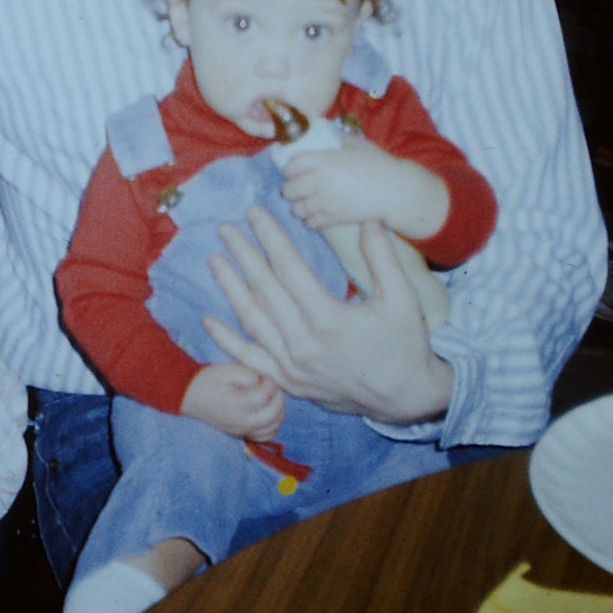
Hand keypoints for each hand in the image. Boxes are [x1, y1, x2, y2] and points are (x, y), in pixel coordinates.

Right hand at [179, 362, 284, 439]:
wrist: (188, 396)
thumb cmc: (207, 380)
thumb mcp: (226, 370)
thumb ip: (248, 375)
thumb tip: (264, 383)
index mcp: (236, 404)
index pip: (265, 396)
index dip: (270, 384)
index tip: (264, 377)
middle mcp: (241, 421)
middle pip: (273, 414)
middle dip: (278, 398)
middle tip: (272, 386)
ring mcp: (241, 431)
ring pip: (273, 427)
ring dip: (278, 411)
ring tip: (270, 398)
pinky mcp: (241, 434)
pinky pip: (266, 436)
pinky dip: (273, 425)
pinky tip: (268, 412)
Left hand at [201, 210, 452, 424]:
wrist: (405, 398)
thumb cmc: (405, 345)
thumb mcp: (403, 299)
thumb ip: (383, 258)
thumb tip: (369, 219)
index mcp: (329, 320)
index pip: (289, 268)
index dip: (270, 238)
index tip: (254, 214)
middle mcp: (303, 344)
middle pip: (264, 290)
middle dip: (243, 255)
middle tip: (225, 229)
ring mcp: (291, 366)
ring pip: (251, 320)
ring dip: (229, 288)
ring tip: (214, 260)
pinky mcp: (287, 382)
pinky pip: (249, 359)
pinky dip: (226, 340)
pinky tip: (208, 320)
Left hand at [280, 140, 449, 243]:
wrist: (395, 191)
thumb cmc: (378, 164)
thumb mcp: (356, 144)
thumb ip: (336, 139)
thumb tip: (322, 134)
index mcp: (325, 161)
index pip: (293, 164)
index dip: (289, 167)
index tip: (292, 169)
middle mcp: (321, 182)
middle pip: (289, 189)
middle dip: (290, 188)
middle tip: (297, 187)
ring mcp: (327, 202)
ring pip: (297, 208)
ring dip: (298, 205)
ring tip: (304, 202)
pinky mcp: (335, 218)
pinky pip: (311, 222)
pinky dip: (310, 219)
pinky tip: (315, 214)